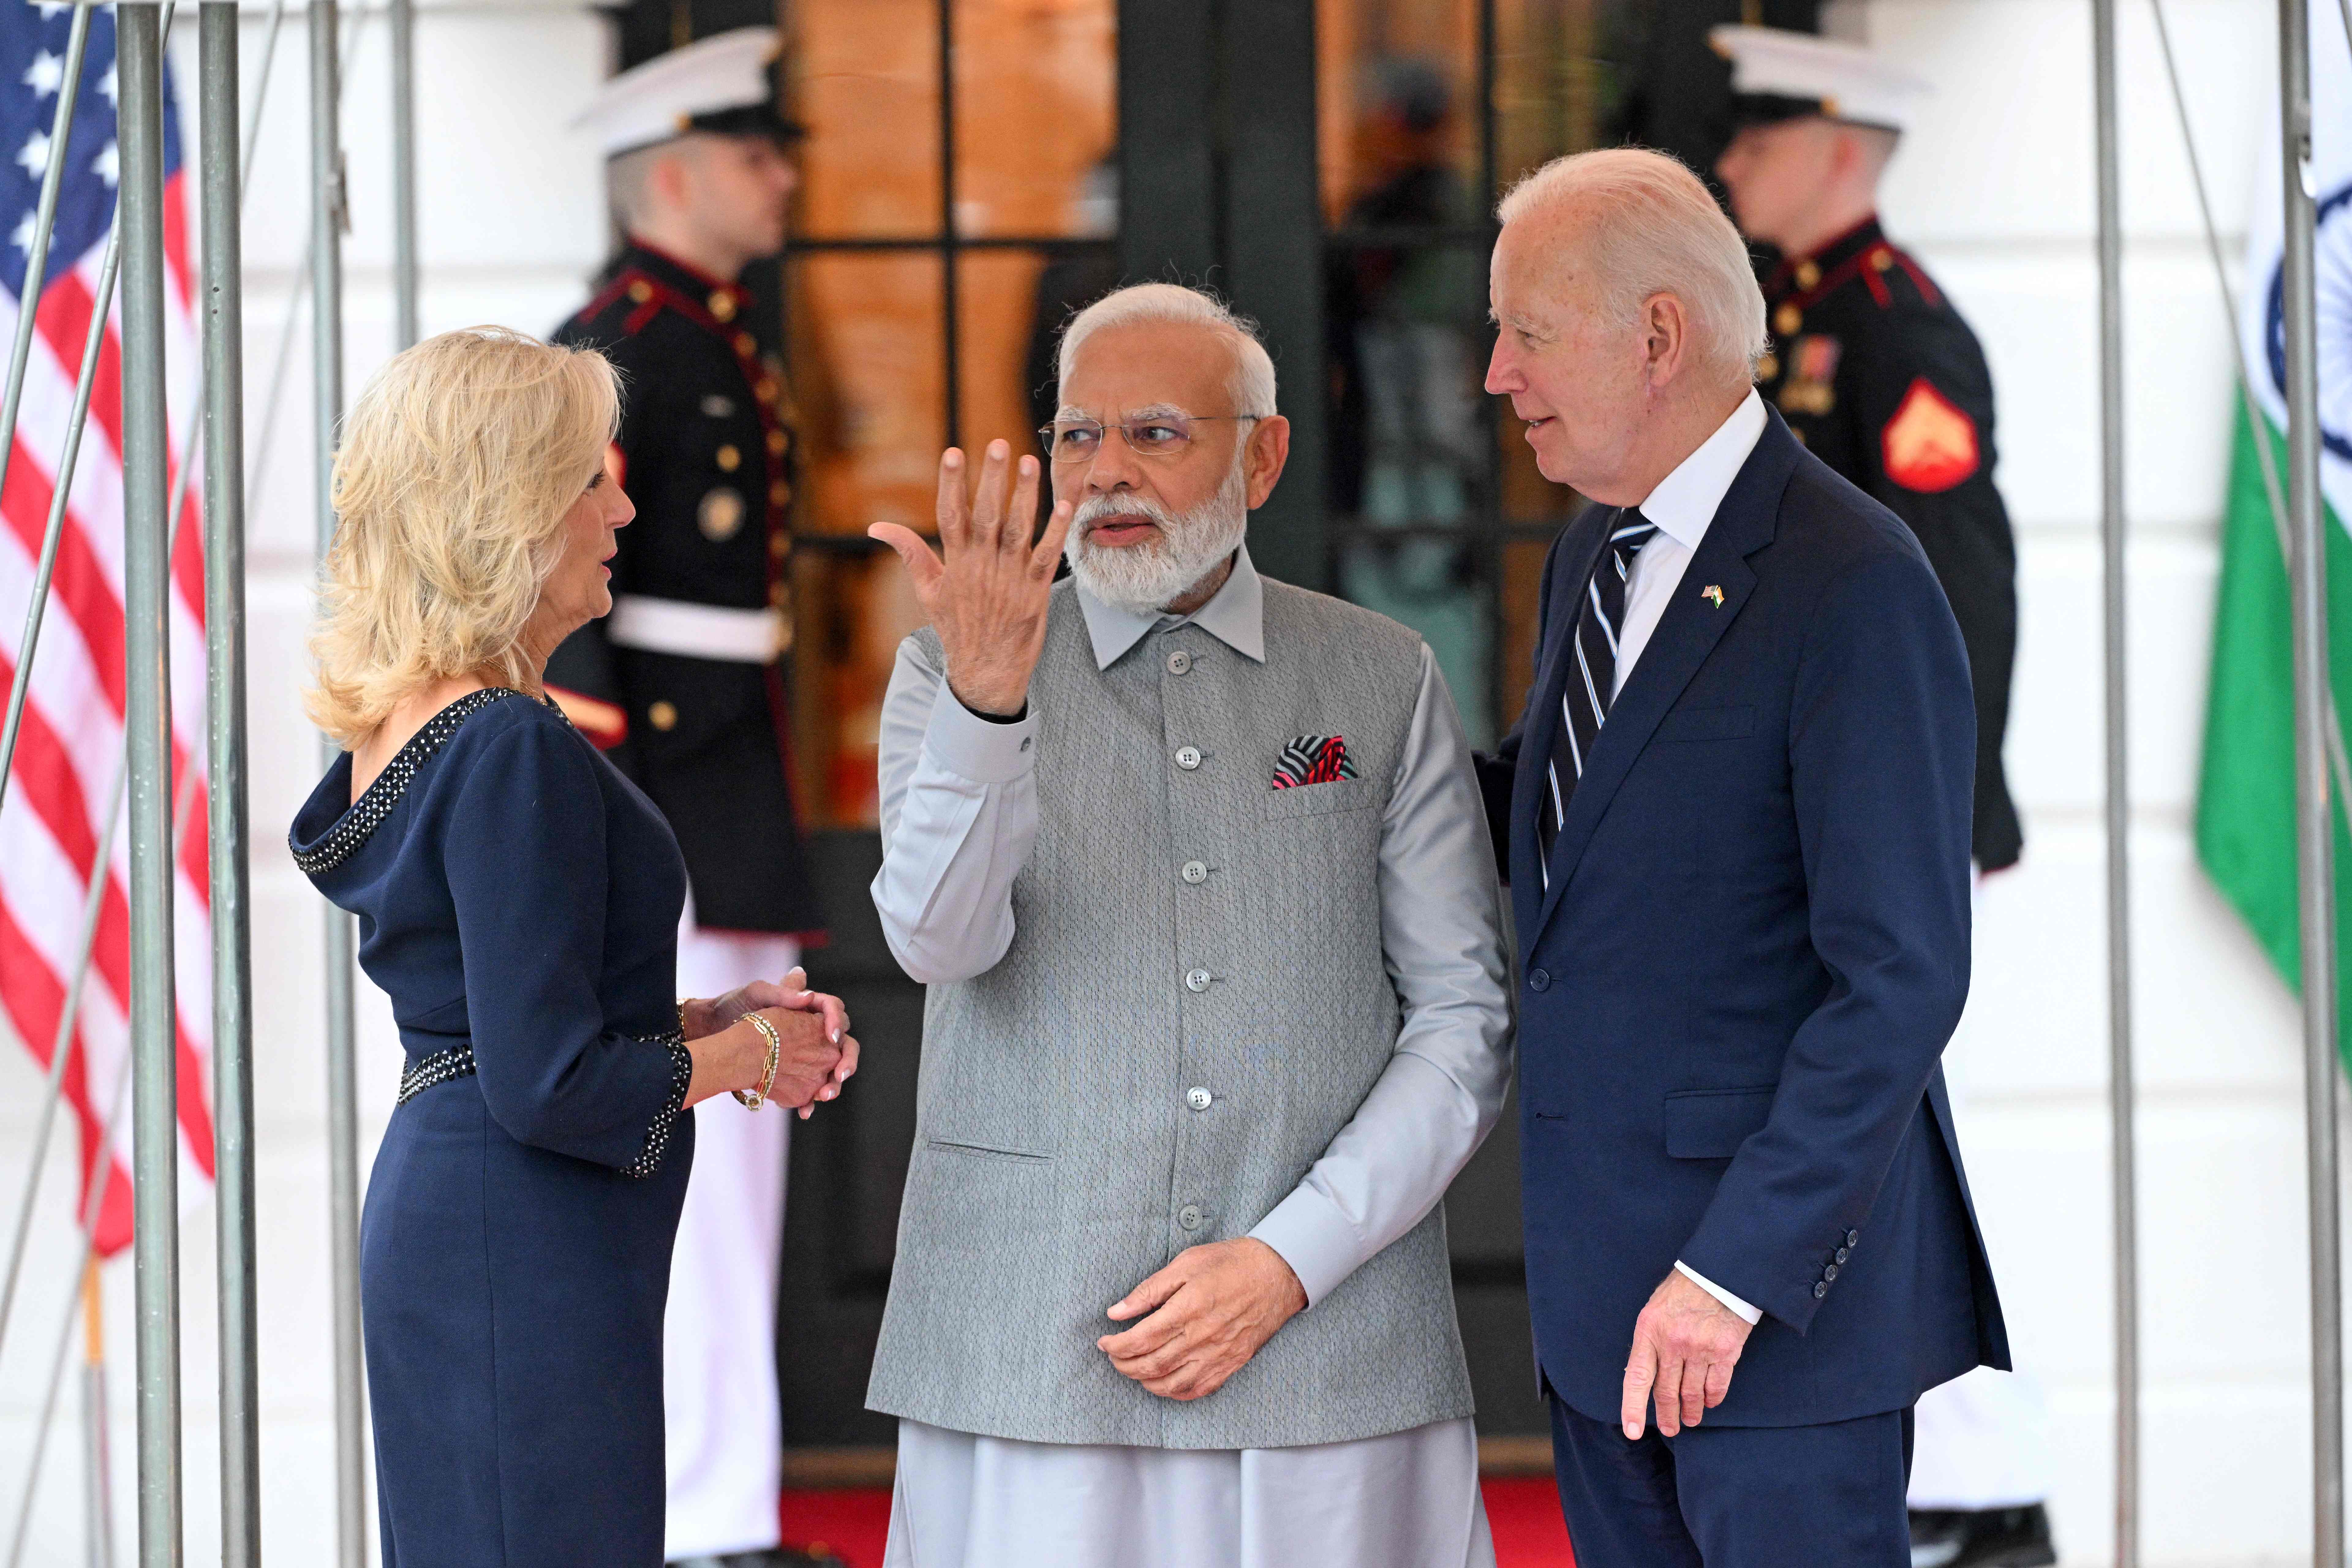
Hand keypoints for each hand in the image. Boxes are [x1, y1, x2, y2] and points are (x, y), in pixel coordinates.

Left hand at [681, 969, 857, 1116]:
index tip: (830, 1036)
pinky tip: (805, 1111)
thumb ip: (782, 992)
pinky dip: (810, 1101)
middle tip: (840, 1074)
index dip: (837, 1022)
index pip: (834, 1010)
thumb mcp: (755, 994)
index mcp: (807, 1007)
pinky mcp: (793, 1073)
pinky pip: (810, 1088)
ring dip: (832, 1085)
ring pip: (831, 1070)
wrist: (710, 1029)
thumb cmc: (733, 1005)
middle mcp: (811, 1030)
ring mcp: (804, 1054)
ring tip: (823, 1096)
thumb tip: (809, 996)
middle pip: (843, 1045)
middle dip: (846, 1061)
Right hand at [869, 440, 1073, 716]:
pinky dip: (1056, 531)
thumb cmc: (957, 628)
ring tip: (1029, 462)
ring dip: (1025, 495)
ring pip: (1018, 530)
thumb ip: (910, 553)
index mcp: (955, 564)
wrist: (986, 672)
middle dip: (992, 479)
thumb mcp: (928, 592)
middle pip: (986, 515)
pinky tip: (1064, 504)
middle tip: (999, 445)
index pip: (950, 516)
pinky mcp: (1035, 591)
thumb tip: (877, 526)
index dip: (951, 484)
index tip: (953, 452)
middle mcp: (982, 566)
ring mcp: (1010, 578)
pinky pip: (1047, 556)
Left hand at [1097, 1239, 1306, 1401]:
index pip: (1141, 1339)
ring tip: (1133, 1370)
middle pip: (1151, 1365)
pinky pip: (1198, 1389)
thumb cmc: (1231, 1263)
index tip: (1104, 1343)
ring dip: (1145, 1381)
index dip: (1116, 1346)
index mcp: (1187, 1309)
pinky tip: (1164, 1384)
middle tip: (1113, 1357)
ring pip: (1172, 1383)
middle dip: (1124, 1365)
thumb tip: (1116, 1311)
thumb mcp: (1186, 1263)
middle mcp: (1201, 1337)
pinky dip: (1175, 1392)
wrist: (1277, 1273)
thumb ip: (1149, 1290)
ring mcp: (1218, 1354)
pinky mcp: (1232, 1363)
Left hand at [1621, 1269, 1752, 1438]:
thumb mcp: (1654, 1310)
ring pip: (1692, 1394)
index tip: (1633, 1430)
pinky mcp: (1725, 1351)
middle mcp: (1673, 1343)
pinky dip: (1712, 1399)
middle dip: (1668, 1416)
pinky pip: (1716, 1386)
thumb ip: (1650, 1341)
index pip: (1637, 1378)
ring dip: (1691, 1412)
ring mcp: (1700, 1349)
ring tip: (1691, 1419)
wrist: (1718, 1272)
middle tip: (1670, 1428)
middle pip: (1667, 1392)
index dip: (1633, 1407)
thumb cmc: (1683, 1290)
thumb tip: (1645, 1375)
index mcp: (1649, 1330)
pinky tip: (1710, 1402)